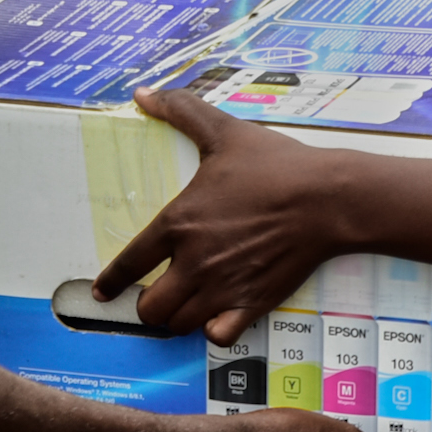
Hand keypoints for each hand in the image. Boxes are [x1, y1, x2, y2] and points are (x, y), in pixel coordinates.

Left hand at [94, 86, 343, 344]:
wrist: (328, 198)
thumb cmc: (276, 165)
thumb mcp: (223, 131)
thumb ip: (180, 111)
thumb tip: (143, 95)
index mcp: (179, 223)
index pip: (129, 264)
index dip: (111, 282)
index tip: (104, 292)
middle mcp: (194, 262)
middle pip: (149, 308)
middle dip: (146, 306)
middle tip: (156, 296)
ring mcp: (223, 287)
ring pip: (178, 325)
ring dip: (175, 319)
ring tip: (182, 307)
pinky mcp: (252, 303)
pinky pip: (218, 336)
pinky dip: (212, 330)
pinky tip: (217, 316)